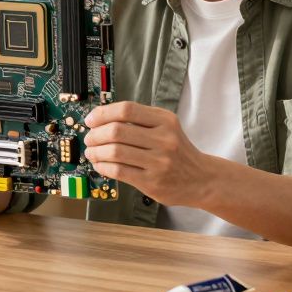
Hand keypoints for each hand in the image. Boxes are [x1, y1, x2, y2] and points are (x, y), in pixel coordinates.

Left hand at [82, 101, 217, 206]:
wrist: (202, 179)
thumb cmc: (178, 152)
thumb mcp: (167, 128)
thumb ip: (140, 121)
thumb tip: (101, 119)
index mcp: (165, 120)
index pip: (127, 109)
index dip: (103, 113)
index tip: (91, 120)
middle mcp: (164, 139)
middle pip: (117, 130)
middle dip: (95, 134)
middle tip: (89, 138)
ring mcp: (159, 162)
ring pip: (115, 151)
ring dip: (96, 152)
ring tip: (92, 152)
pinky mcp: (152, 181)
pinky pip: (119, 171)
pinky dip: (103, 166)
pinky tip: (100, 164)